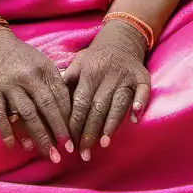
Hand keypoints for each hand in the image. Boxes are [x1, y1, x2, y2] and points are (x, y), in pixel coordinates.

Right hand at [0, 29, 74, 161]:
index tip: (75, 135)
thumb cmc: (21, 57)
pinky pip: (0, 116)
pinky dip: (7, 132)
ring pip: (27, 114)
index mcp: (44, 68)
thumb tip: (69, 111)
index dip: (69, 117)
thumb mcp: (42, 62)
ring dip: (38, 136)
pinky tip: (13, 146)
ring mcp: (9, 85)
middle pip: (46, 107)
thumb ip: (54, 82)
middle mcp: (28, 77)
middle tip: (67, 150)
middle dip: (58, 130)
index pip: (60, 96)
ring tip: (48, 153)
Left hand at [61, 20, 150, 159]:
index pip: (80, 103)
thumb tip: (49, 101)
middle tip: (84, 153)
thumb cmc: (95, 57)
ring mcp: (126, 76)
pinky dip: (140, 103)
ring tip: (104, 143)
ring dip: (112, 124)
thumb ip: (66, 82)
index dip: (75, 124)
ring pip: (119, 103)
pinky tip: (135, 119)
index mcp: (89, 72)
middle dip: (90, 132)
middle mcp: (108, 75)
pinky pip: (143, 91)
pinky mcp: (142, 77)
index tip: (70, 143)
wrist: (121, 38)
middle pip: (98, 107)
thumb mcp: (77, 63)